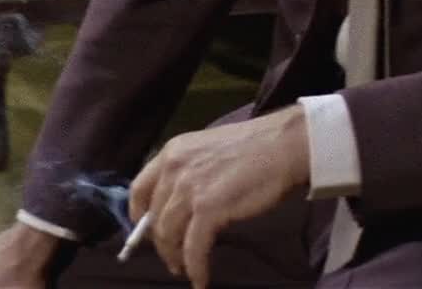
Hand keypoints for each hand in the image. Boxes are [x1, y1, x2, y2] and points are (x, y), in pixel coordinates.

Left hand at [128, 106, 309, 288]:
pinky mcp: (208, 209)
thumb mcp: (208, 151)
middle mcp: (174, 169)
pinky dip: (195, 268)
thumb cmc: (254, 148)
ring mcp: (189, 189)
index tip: (145, 229)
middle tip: (173, 258)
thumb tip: (179, 203)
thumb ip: (189, 172)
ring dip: (176, 258)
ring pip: (169, 235)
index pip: (139, 188)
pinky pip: (193, 248)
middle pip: (154, 218)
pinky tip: (200, 279)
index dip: (139, 215)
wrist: (282, 146)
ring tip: (185, 270)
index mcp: (172, 152)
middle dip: (162, 244)